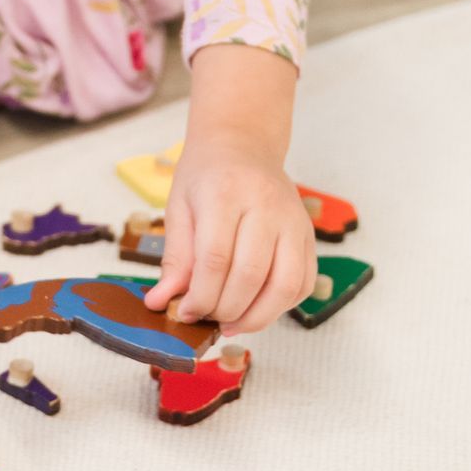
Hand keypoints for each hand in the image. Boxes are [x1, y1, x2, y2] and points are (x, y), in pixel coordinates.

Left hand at [143, 140, 314, 334]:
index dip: (200, 295)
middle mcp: (266, 206)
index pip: (215, 258)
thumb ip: (175, 257)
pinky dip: (281, 306)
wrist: (243, 146)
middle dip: (226, 309)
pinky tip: (256, 308)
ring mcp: (293, 221)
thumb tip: (161, 302)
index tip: (187, 312)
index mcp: (225, 194)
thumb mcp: (179, 207)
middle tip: (207, 318)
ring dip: (257, 316)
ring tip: (232, 324)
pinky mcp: (309, 236)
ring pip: (285, 285)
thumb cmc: (206, 176)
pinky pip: (302, 283)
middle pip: (250, 275)